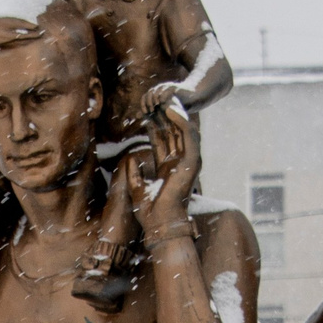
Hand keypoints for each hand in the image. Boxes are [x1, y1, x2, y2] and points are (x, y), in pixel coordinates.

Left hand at [136, 98, 198, 244]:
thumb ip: (134, 172)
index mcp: (168, 167)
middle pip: (172, 132)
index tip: (144, 112)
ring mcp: (188, 161)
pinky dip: (182, 121)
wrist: (159, 224)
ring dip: (174, 112)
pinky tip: (172, 109)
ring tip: (165, 98)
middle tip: (154, 99)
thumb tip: (129, 159)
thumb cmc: (149, 212)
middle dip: (163, 115)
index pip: (162, 140)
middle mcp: (180, 162)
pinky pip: (189, 135)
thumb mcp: (136, 186)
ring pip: (183, 130)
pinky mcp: (193, 162)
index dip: (154, 125)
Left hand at [141, 79, 185, 116]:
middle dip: (148, 103)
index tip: (145, 113)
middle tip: (150, 111)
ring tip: (156, 107)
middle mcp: (159, 89)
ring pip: (156, 91)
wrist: (189, 96)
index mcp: (154, 93)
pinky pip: (165, 90)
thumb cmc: (175, 103)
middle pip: (149, 93)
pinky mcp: (173, 87)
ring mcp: (166, 87)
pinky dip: (162, 96)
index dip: (143, 105)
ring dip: (154, 99)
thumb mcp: (161, 108)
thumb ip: (149, 111)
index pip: (144, 97)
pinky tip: (162, 103)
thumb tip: (137, 115)